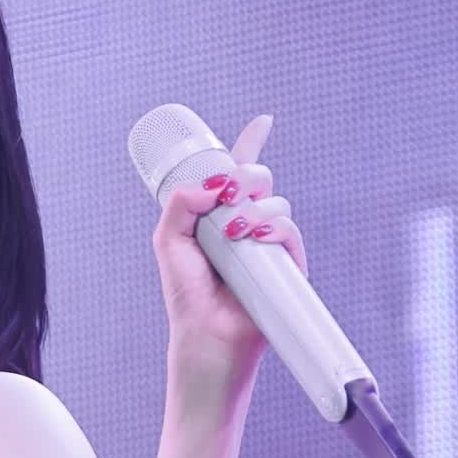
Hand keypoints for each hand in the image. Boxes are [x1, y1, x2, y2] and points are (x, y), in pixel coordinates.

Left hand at [153, 113, 309, 383]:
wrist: (206, 334)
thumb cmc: (186, 294)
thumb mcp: (168, 241)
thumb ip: (180, 203)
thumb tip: (215, 184)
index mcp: (218, 216)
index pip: (237, 173)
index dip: (249, 145)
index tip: (264, 122)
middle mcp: (246, 224)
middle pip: (260, 178)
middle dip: (247, 174)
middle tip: (228, 194)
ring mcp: (267, 242)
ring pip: (276, 201)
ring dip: (254, 208)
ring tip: (234, 232)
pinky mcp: (287, 264)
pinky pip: (288, 230)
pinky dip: (273, 227)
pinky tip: (255, 236)